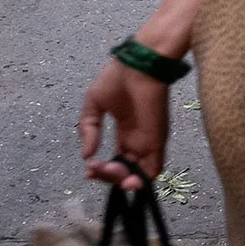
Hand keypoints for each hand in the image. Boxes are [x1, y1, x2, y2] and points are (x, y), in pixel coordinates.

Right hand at [78, 59, 171, 189]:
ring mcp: (148, 141)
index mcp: (125, 130)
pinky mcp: (157, 140)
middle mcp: (138, 139)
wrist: (139, 63)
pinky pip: (154, 169)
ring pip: (139, 174)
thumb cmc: (118, 77)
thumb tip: (87, 155)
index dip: (102, 169)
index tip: (88, 168)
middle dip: (108, 177)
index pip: (116, 159)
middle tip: (95, 169)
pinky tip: (124, 178)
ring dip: (122, 182)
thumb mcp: (94, 104)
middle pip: (126, 170)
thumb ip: (88, 129)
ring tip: (108, 171)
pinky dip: (141, 181)